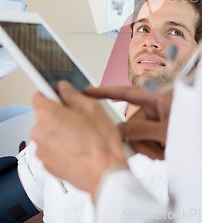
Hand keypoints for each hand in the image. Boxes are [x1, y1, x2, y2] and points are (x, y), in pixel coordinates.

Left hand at [31, 81, 127, 198]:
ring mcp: (41, 150)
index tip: (59, 95)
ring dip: (59, 131)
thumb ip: (73, 95)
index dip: (50, 94)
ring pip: (48, 133)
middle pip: (44, 116)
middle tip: (78, 117)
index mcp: (48, 114)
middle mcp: (39, 132)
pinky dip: (60, 146)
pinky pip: (50, 148)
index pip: (38, 96)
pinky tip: (77, 147)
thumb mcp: (92, 108)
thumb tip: (64, 88)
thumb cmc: (100, 143)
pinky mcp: (46, 164)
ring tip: (81, 135)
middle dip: (58, 114)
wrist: (103, 173)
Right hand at [85, 86, 172, 159]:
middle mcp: (153, 106)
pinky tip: (164, 151)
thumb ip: (143, 130)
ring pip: (137, 136)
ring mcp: (155, 117)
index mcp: (155, 97)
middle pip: (131, 124)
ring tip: (163, 151)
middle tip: (154, 151)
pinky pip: (144, 140)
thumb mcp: (167, 129)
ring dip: (149, 148)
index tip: (87, 91)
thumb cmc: (191, 124)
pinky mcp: (156, 129)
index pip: (126, 93)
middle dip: (140, 141)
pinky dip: (152, 149)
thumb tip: (121, 129)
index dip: (105, 92)